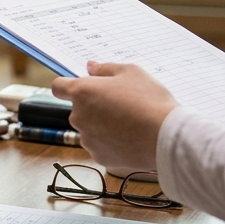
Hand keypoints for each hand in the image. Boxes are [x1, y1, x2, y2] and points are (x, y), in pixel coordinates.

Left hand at [50, 61, 178, 174]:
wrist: (166, 137)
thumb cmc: (149, 100)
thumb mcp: (131, 72)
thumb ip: (105, 68)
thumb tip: (90, 67)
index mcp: (82, 92)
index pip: (58, 87)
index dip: (68, 85)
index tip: (82, 87)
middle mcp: (78, 116)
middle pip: (78, 109)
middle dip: (93, 106)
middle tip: (120, 104)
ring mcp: (87, 139)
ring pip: (90, 128)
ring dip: (101, 125)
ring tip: (129, 122)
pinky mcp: (98, 156)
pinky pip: (100, 146)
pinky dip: (110, 143)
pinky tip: (130, 138)